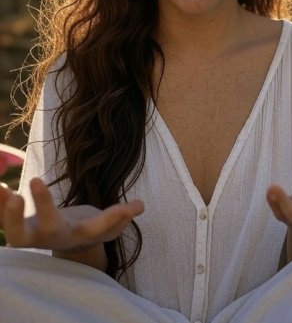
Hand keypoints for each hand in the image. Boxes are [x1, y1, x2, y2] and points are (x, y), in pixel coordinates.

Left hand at [0, 177, 143, 251]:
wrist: (63, 244)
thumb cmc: (86, 229)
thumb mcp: (105, 226)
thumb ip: (120, 218)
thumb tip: (140, 206)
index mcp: (79, 235)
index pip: (97, 228)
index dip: (111, 217)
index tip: (122, 203)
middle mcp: (54, 237)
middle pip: (48, 232)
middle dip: (43, 209)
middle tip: (36, 184)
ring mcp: (33, 233)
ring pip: (16, 232)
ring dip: (6, 213)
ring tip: (1, 188)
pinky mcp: (18, 224)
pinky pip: (1, 218)